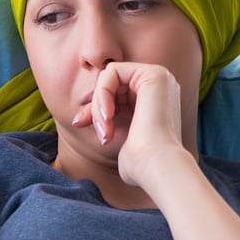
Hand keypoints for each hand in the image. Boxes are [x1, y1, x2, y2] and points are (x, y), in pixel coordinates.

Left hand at [74, 62, 189, 187]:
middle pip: (110, 83)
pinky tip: (108, 116)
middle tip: (90, 128)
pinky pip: (112, 72)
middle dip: (94, 106)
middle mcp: (160, 86)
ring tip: (104, 130)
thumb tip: (79, 118)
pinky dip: (102, 94)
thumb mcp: (116, 135)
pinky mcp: (154, 74)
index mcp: (154, 100)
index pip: (113, 91)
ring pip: (108, 78)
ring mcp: (159, 78)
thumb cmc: (139, 162)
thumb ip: (104, 120)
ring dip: (98, 105)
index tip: (80, 124)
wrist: (156, 167)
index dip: (94, 107)